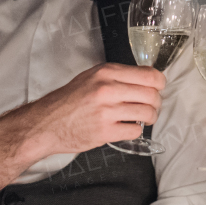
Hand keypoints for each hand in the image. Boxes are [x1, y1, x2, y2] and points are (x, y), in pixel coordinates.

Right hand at [21, 63, 164, 159]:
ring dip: (149, 118)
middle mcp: (107, 89)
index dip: (159, 83)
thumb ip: (117, 76)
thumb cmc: (68, 101)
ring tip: (141, 118)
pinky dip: (135, 130)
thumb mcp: (91, 77)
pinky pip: (135, 131)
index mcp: (106, 73)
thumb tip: (146, 78)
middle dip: (156, 103)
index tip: (157, 88)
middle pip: (152, 95)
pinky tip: (126, 127)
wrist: (46, 123)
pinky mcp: (105, 131)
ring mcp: (107, 111)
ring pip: (147, 113)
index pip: (149, 75)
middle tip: (150, 106)